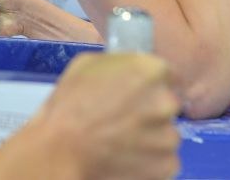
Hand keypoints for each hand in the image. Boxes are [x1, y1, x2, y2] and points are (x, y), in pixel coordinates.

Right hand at [33, 52, 180, 179]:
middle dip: (150, 110)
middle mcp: (167, 101)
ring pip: (166, 133)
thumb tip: (128, 68)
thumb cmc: (69, 105)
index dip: (149, 84)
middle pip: (167, 104)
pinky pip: (164, 159)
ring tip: (121, 141)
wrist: (60, 150)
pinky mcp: (167, 165)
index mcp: (151, 70)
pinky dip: (149, 161)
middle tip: (124, 119)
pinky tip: (126, 157)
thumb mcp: (87, 64)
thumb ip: (119, 63)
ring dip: (150, 136)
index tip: (136, 94)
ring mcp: (169, 136)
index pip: (166, 75)